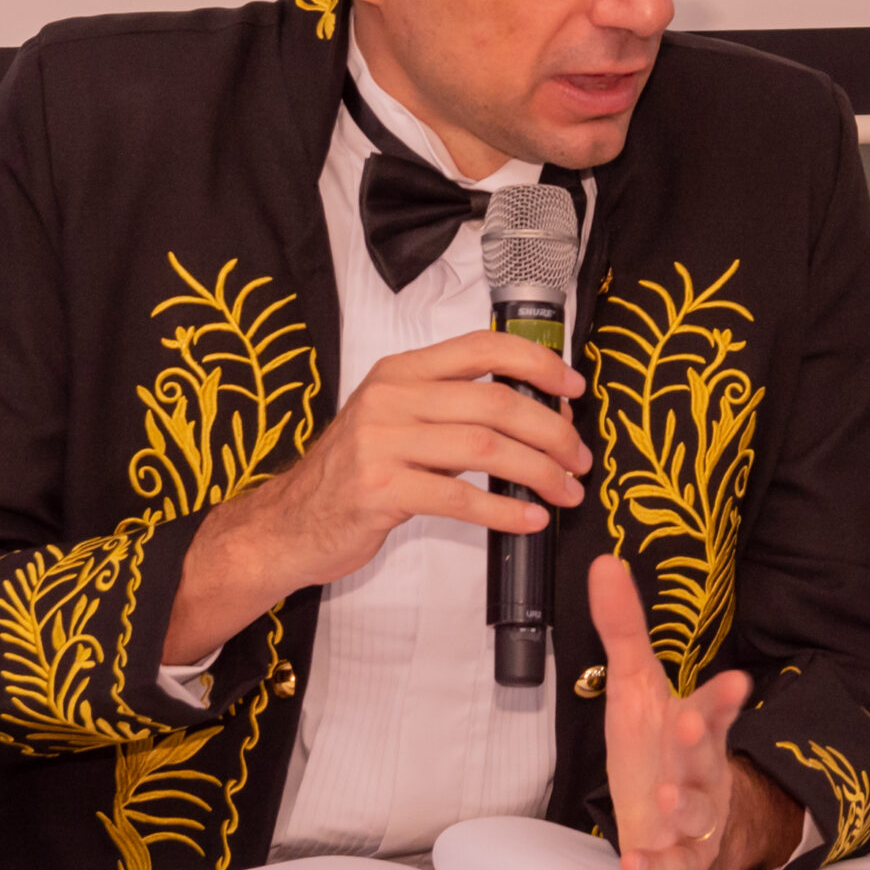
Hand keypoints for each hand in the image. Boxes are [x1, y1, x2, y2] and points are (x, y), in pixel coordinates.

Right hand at [164, 330, 591, 662]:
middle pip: (495, 402)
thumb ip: (452, 410)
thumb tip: (536, 413)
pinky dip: (505, 510)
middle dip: (551, 431)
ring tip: (566, 492)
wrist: (290, 522)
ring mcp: (382, 441)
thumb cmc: (356, 474)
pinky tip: (529, 520)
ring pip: (485, 447)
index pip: (482, 348)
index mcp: (401, 371)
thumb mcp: (397, 422)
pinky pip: (459, 497)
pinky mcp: (380, 488)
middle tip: (579, 459)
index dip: (538, 363)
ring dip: (539, 472)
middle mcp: (391, 397)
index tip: (574, 388)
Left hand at [588, 554, 802, 869]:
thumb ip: (624, 629)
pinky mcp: (679, 861)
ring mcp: (693, 820)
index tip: (736, 680)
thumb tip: (604, 562)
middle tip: (693, 724)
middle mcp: (700, 773)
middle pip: (706, 756)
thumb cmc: (660, 747)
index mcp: (695, 729)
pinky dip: (657, 869)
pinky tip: (637, 865)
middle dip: (701, 741)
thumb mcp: (636, 686)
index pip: (715, 708)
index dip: (723, 697)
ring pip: (696, 811)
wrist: (688, 824)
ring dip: (683, 803)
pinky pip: (673, 868)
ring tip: (663, 794)